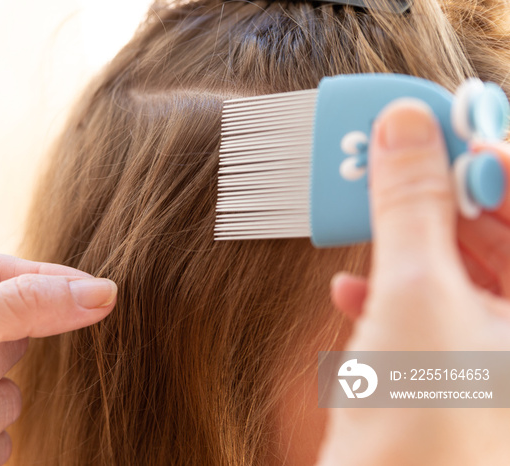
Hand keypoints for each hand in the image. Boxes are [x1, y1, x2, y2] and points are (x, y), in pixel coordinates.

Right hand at [318, 99, 509, 464]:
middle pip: (498, 229)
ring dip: (407, 238)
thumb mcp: (415, 293)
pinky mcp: (452, 372)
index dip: (494, 152)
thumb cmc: (423, 428)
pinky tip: (352, 289)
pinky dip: (391, 291)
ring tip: (364, 213)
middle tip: (392, 157)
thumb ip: (411, 202)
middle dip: (440, 191)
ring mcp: (494, 353)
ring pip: (458, 266)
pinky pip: (431, 308)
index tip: (443, 121)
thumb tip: (404, 126)